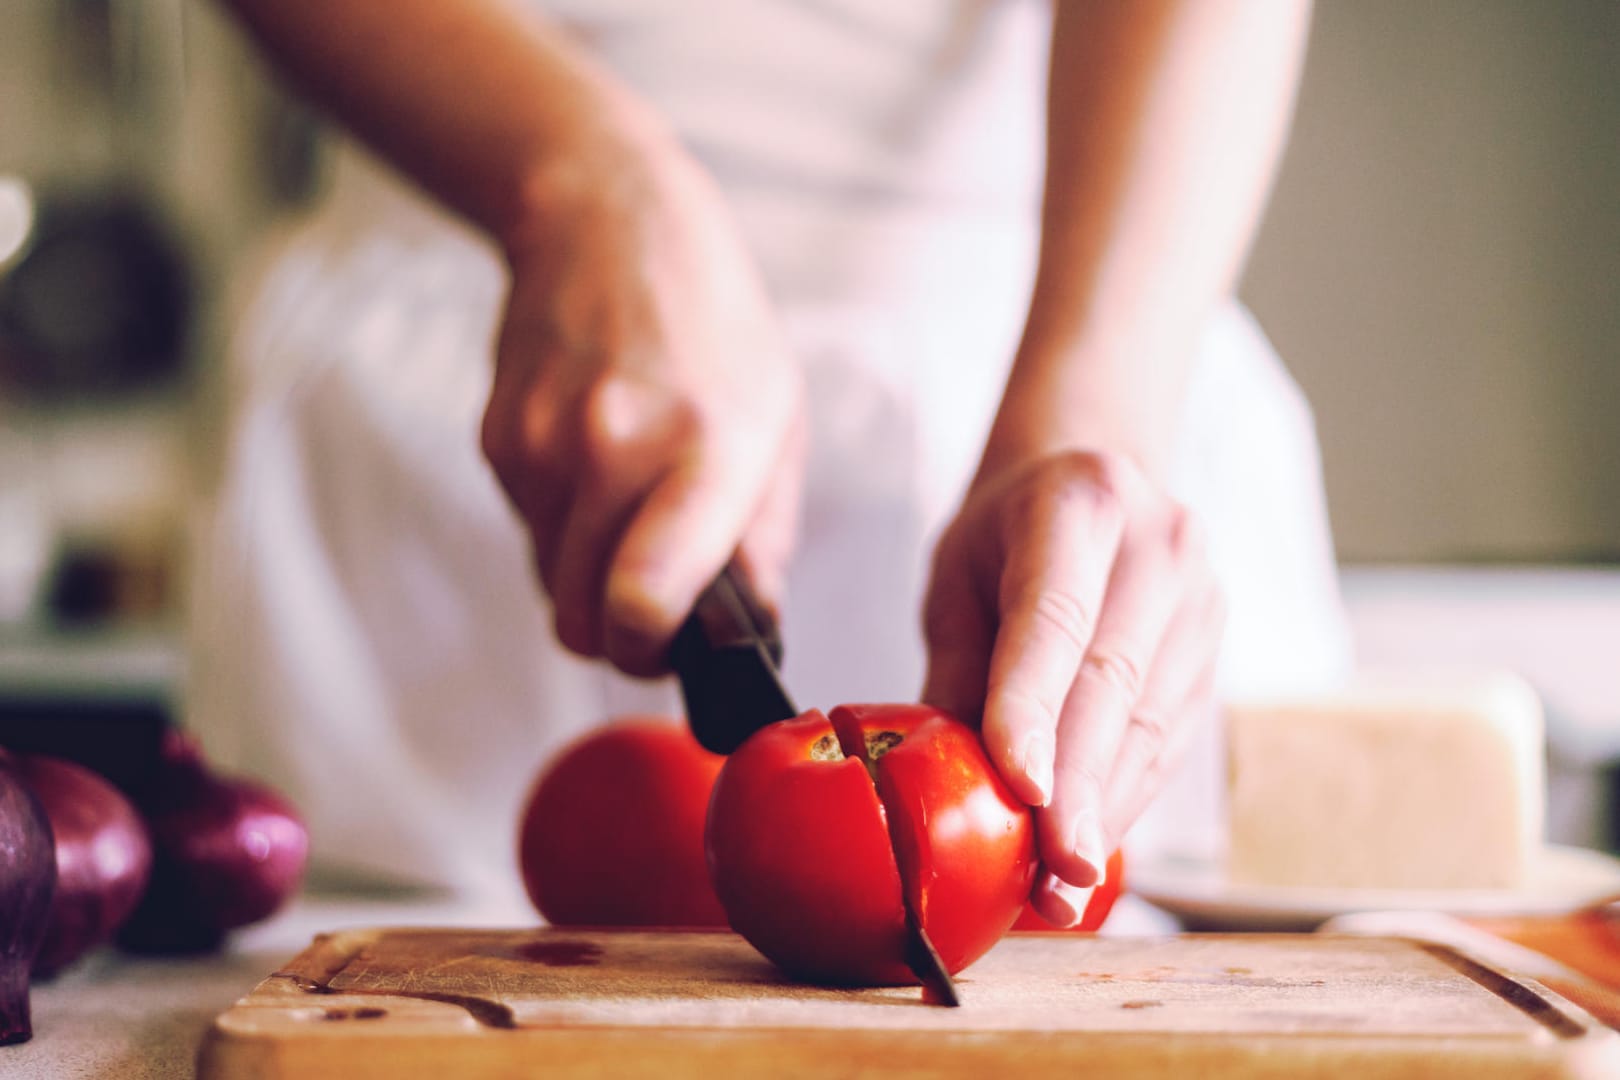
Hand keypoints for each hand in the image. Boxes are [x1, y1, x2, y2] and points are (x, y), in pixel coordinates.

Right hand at [480, 148, 803, 675]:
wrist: (604, 220)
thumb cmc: (711, 324)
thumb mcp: (777, 419)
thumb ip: (765, 538)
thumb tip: (753, 632)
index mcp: (704, 449)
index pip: (643, 600)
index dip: (648, 651)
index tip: (669, 643)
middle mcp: (612, 449)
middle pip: (582, 620)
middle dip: (618, 632)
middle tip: (656, 601)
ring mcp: (543, 445)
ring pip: (549, 583)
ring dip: (588, 574)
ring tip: (630, 501)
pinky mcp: (497, 440)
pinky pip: (527, 531)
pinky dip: (560, 524)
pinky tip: (593, 461)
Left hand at [921, 450, 1224, 925]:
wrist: (1095, 478)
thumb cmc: (1007, 534)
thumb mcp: (957, 577)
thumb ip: (955, 669)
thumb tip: (940, 783)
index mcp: (1080, 503)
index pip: (1056, 618)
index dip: (1037, 708)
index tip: (1022, 790)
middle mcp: (1160, 545)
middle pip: (1114, 684)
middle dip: (1080, 790)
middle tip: (1050, 874)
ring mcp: (1202, 599)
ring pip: (1151, 726)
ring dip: (1105, 813)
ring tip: (1059, 887)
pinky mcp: (1216, 650)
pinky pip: (1170, 741)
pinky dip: (1125, 801)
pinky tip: (1089, 848)